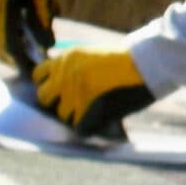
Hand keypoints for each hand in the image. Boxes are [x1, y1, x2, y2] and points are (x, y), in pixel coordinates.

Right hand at [0, 0, 54, 65]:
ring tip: (25, 40)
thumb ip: (42, 21)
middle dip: (18, 58)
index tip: (37, 70)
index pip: (10, 49)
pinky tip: (10, 29)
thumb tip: (47, 48)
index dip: (24, 63)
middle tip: (35, 58)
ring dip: (7, 48)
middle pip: (0, 51)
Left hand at [34, 47, 154, 135]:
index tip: (57, 87)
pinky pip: (78, 129)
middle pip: (44, 97)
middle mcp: (65, 77)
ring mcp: (75, 96)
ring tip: (91, 111)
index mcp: (67, 59)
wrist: (147, 63)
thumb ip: (76, 68)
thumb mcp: (95, 55)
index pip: (38, 75)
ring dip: (73, 115)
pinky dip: (88, 128)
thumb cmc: (128, 59)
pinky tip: (99, 121)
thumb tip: (63, 84)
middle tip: (72, 103)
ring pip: (61, 116)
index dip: (46, 83)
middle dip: (55, 102)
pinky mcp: (87, 113)